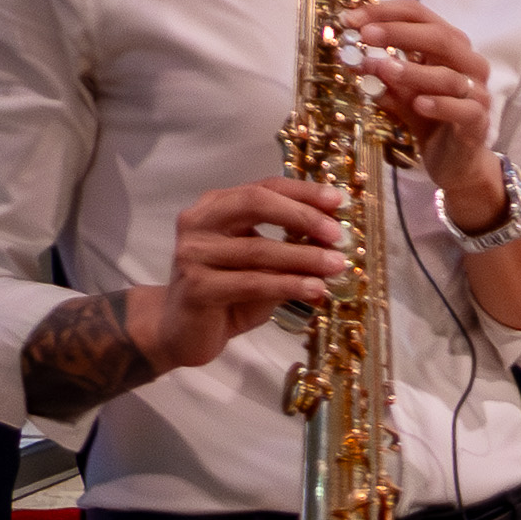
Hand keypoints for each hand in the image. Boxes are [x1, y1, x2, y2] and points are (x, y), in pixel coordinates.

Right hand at [134, 175, 350, 371]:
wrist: (182, 332)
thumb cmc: (227, 294)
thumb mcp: (262, 265)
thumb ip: (288, 248)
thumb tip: (335, 243)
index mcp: (216, 207)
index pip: (264, 187)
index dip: (303, 192)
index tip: (338, 200)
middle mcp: (199, 222)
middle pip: (256, 203)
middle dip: (302, 216)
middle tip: (337, 234)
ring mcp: (193, 253)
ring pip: (259, 249)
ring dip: (304, 257)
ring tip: (337, 266)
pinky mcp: (197, 287)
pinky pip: (253, 282)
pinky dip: (290, 285)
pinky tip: (316, 290)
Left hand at [349, 0, 499, 212]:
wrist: (455, 162)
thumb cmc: (429, 119)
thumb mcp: (398, 93)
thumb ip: (379, 75)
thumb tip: (349, 56)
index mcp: (449, 48)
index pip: (420, 16)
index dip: (385, 12)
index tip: (351, 19)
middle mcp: (468, 64)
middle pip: (440, 36)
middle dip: (399, 33)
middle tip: (365, 35)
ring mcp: (477, 92)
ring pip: (449, 75)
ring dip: (412, 71)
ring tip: (381, 68)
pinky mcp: (479, 122)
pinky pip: (464, 109)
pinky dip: (440, 104)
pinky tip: (418, 104)